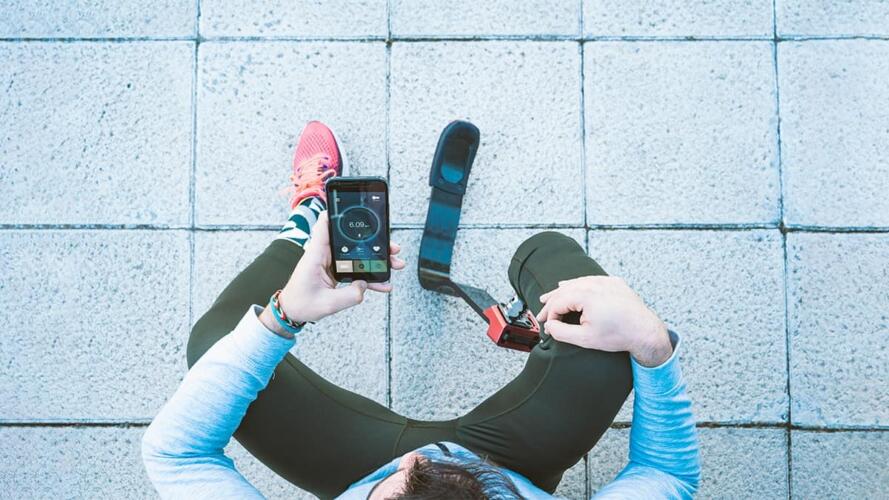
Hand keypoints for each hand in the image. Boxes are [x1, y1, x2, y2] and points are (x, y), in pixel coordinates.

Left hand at [260, 211, 404, 334]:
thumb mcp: (326, 304)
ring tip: (394, 264)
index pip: (325, 226)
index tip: (355, 209)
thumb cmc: (300, 304)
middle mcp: (324, 255)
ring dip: (376, 259)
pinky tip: (383, 283)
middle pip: (351, 241)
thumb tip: (364, 286)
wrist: (291, 312)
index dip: (338, 214)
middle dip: (374, 242)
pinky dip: (370, 275)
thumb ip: (349, 296)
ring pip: (358, 255)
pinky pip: (356, 269)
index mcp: (316, 254)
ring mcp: (331, 263)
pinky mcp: (336, 272)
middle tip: (392, 247)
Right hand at [535, 276, 671, 366]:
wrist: (645, 331)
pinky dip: (578, 284)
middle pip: (565, 289)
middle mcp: (595, 284)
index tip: (547, 325)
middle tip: (541, 312)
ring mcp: (606, 281)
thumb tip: (550, 325)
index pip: (558, 302)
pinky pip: (591, 280)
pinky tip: (571, 286)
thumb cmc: (618, 335)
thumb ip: (562, 332)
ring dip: (562, 290)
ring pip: (577, 282)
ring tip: (549, 297)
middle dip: (551, 302)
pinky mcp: (614, 283)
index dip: (549, 314)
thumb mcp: (585, 339)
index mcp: (586, 295)